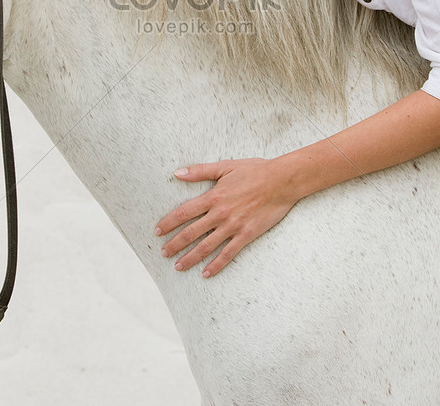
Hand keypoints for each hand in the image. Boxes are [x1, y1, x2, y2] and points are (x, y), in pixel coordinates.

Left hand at [154, 157, 300, 277]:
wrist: (282, 181)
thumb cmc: (255, 171)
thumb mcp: (225, 166)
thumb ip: (200, 171)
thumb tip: (177, 173)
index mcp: (213, 196)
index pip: (183, 213)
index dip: (168, 223)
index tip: (157, 232)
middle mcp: (220, 213)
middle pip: (191, 233)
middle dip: (175, 244)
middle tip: (164, 253)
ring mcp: (233, 226)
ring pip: (206, 246)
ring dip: (190, 258)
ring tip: (178, 266)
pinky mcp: (247, 235)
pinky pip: (228, 253)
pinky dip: (216, 264)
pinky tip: (206, 273)